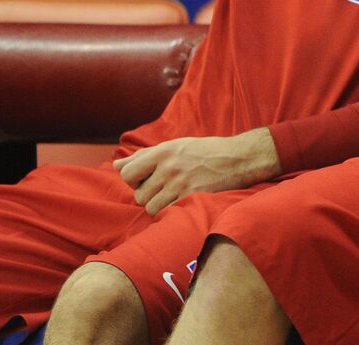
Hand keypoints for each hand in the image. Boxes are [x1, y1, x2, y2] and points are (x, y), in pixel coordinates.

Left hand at [114, 128, 281, 215]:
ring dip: (158, 206)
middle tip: (164, 189)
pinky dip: (171, 212)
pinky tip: (182, 203)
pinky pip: (167, 213)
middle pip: (139, 194)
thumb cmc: (206, 151)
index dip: (133, 180)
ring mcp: (181, 184)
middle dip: (148, 195)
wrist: (241, 157)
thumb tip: (117, 165)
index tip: (146, 179)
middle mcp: (169, 167)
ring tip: (173, 197)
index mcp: (163, 152)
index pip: (127, 173)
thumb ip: (145, 156)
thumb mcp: (176, 146)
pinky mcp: (193, 197)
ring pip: (150, 207)